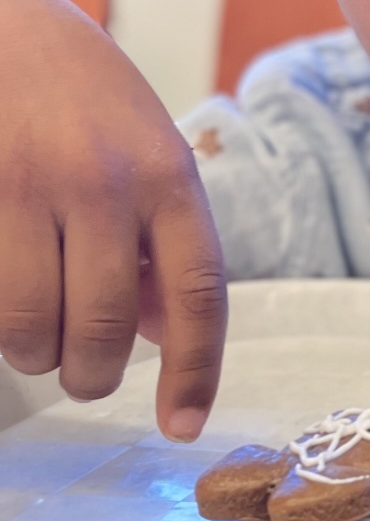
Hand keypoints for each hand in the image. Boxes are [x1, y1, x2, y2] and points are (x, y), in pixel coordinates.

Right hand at [0, 0, 226, 437]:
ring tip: (34, 336)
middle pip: (107, 329)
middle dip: (93, 373)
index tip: (180, 426)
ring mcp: (26, 186)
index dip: (195, 371)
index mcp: (167, 173)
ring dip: (33, 354)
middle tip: (83, 370)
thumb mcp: (146, 149)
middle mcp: (103, 181)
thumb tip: (168, 331)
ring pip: (31, 327)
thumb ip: (162, 237)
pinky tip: (7, 291)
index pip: (199, 293)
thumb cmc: (79, 94)